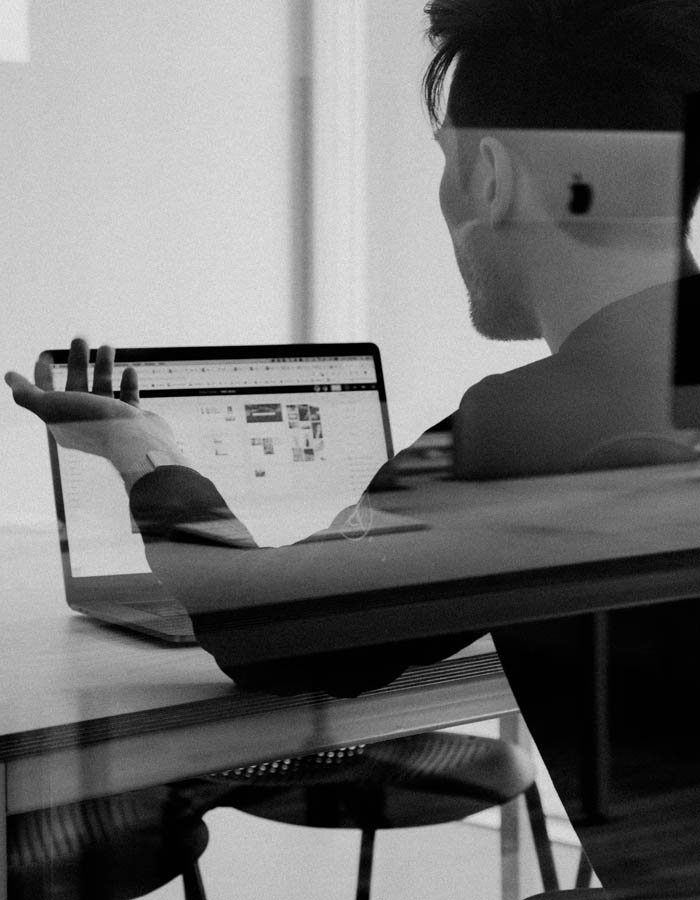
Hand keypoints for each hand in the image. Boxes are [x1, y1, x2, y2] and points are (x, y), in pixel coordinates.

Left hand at [5, 338, 184, 481]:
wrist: (134, 441)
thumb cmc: (92, 423)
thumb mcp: (50, 406)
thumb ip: (27, 394)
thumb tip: (9, 377)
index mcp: (63, 421)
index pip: (46, 394)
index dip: (42, 373)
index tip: (45, 353)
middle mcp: (85, 421)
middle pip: (76, 385)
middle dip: (76, 361)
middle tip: (80, 338)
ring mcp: (110, 420)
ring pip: (103, 387)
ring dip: (103, 366)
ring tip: (107, 346)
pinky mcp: (132, 419)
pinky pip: (128, 397)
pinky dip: (128, 382)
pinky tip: (128, 370)